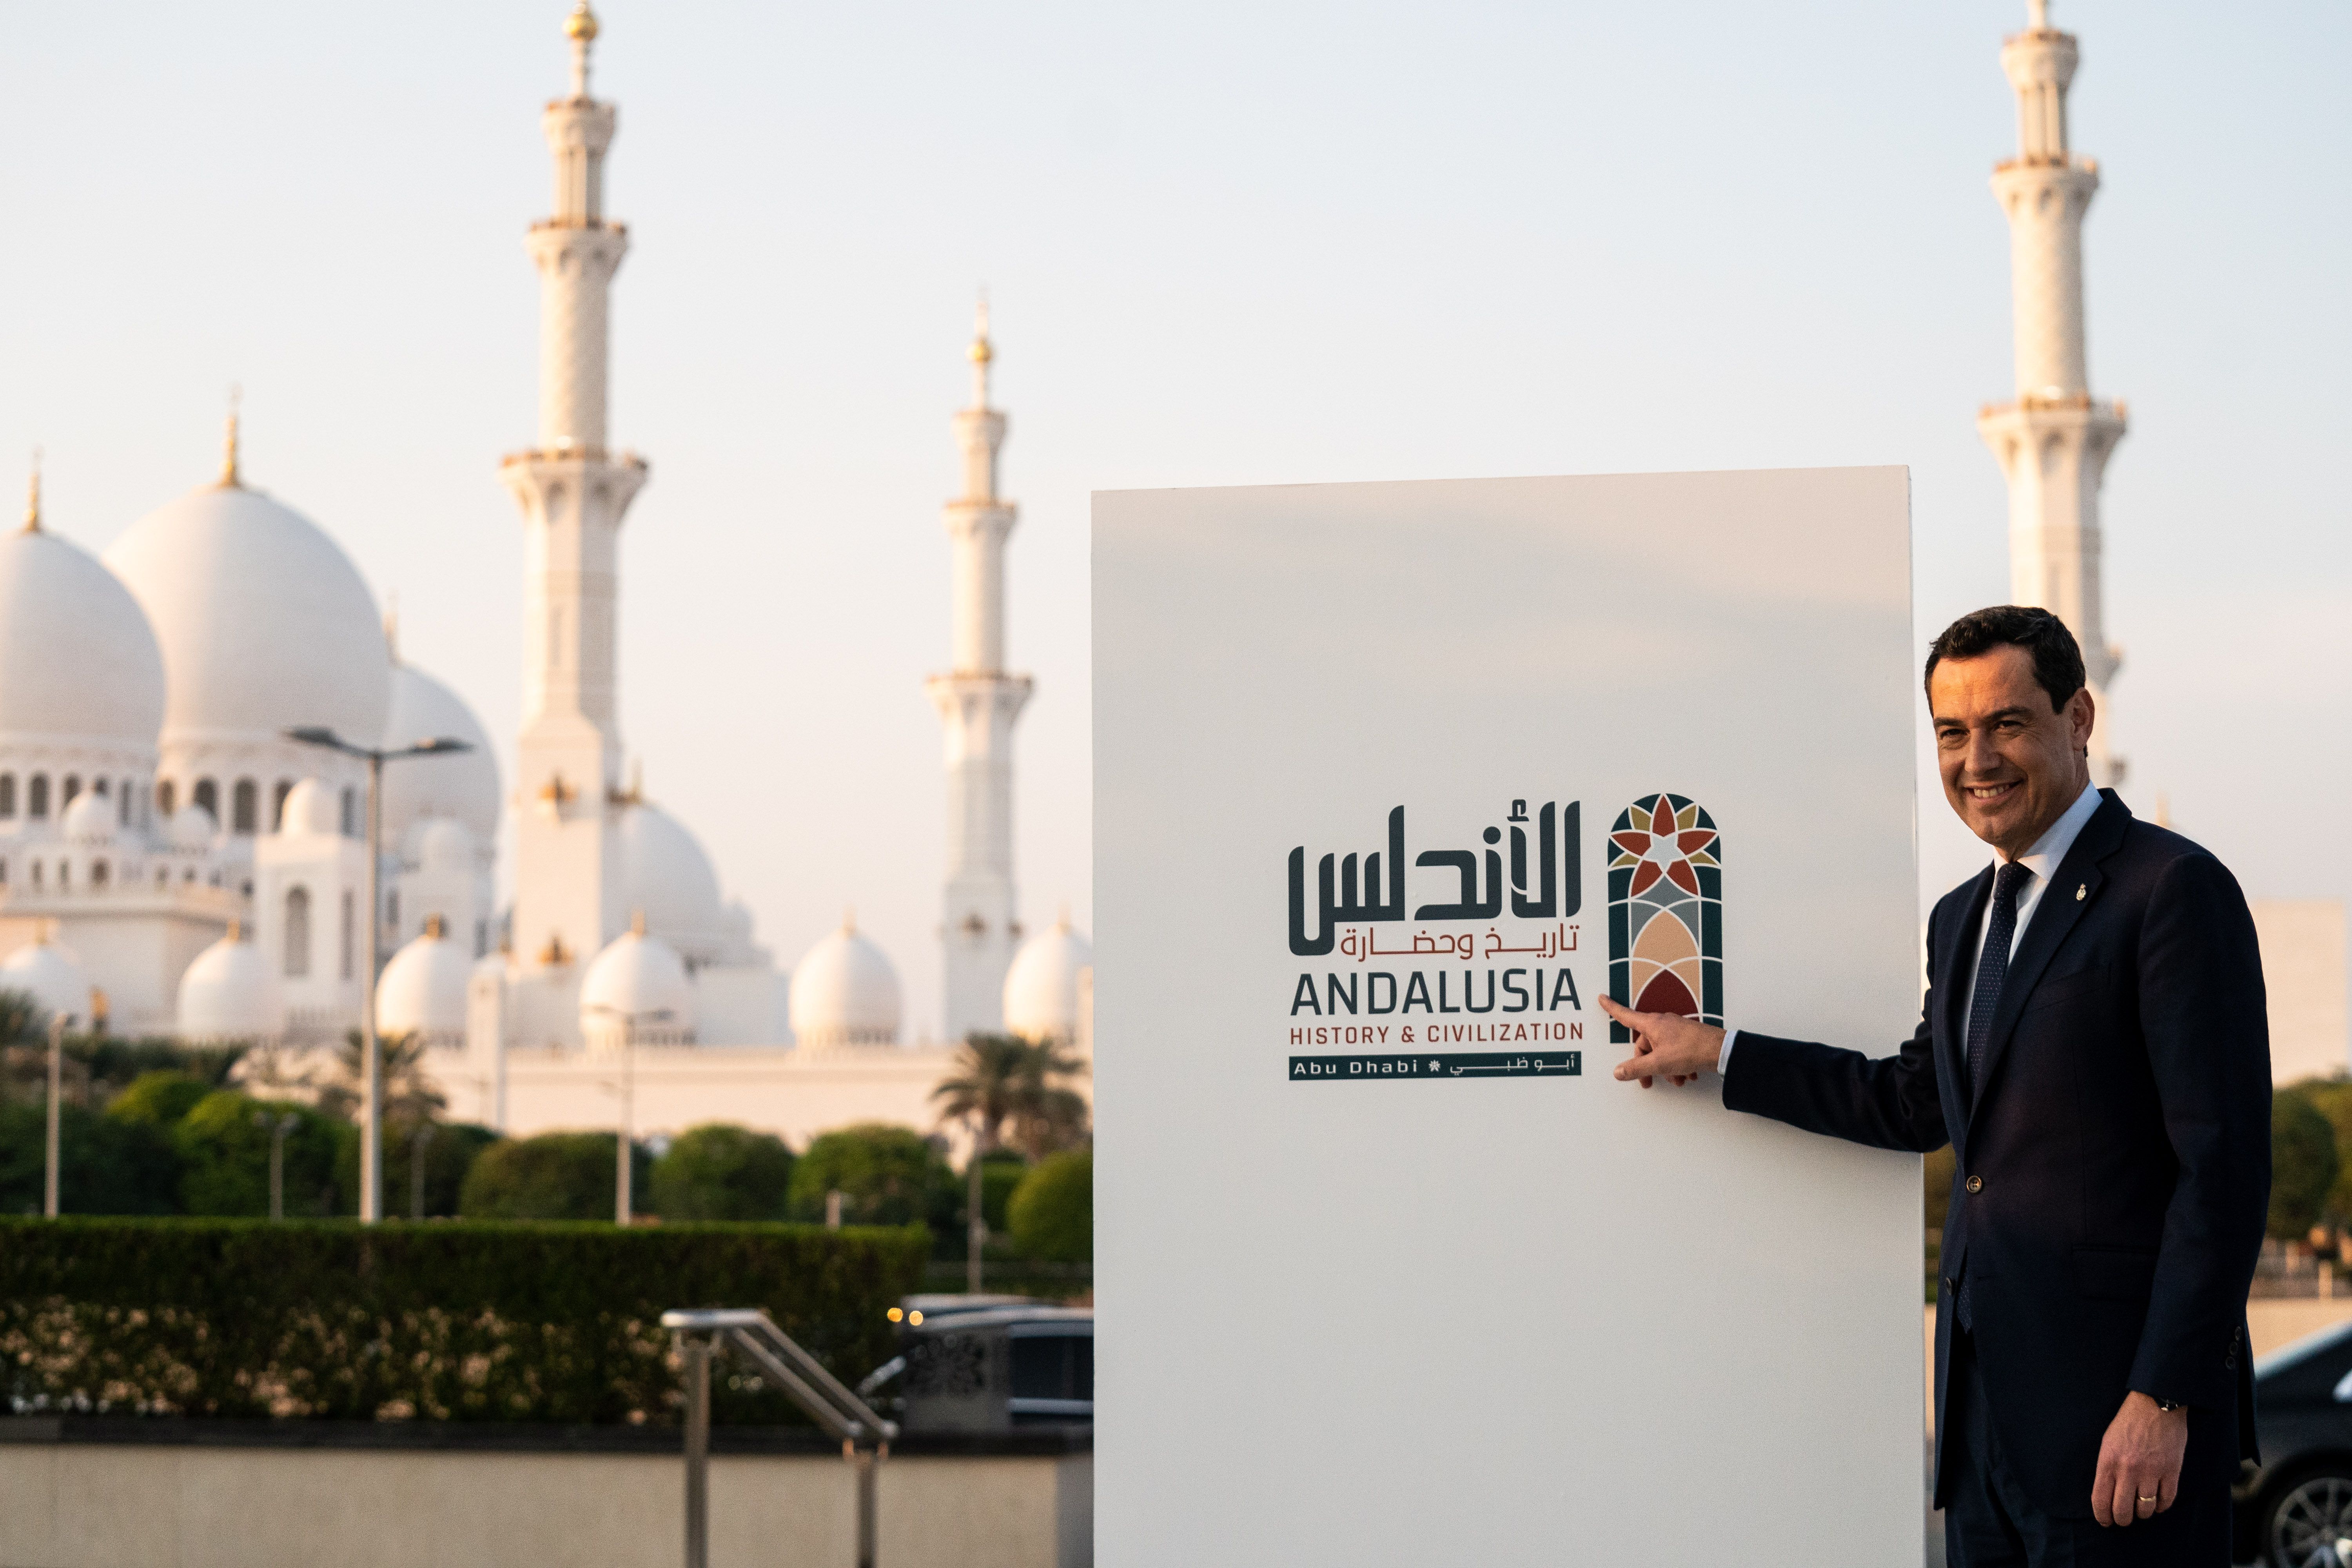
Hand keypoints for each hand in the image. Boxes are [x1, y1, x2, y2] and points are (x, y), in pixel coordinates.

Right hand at [1599, 996, 1723, 1088]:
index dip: (1612, 1008)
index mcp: (1652, 1024)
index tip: (1602, 998)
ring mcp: (1676, 1029)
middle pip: (1645, 1044)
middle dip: (1648, 1065)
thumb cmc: (1691, 1051)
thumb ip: (1636, 1068)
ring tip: (1677, 1080)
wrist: (1721, 1050)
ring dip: (1666, 1068)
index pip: (1626, 1015)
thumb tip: (1618, 1072)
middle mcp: (1663, 1023)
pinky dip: (1677, 1065)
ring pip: (1661, 1050)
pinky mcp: (1687, 1037)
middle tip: (1649, 1082)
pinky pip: (1675, 1051)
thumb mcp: (1659, 1064)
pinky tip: (1687, 1075)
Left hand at [2091, 1392, 2185, 1525]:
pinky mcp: (2171, 1471)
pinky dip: (2162, 1506)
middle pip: (2123, 1510)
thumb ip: (2107, 1467)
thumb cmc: (2128, 1421)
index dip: (2102, 1516)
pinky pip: (2167, 1500)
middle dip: (2122, 1519)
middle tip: (2124, 1519)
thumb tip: (2107, 1492)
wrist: (2156, 1404)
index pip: (2101, 1499)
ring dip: (2143, 1513)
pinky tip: (2158, 1503)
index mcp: (2108, 1461)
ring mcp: (2151, 1472)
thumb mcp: (2107, 1442)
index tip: (2105, 1521)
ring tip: (2141, 1508)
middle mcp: (2128, 1470)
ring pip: (2146, 1508)